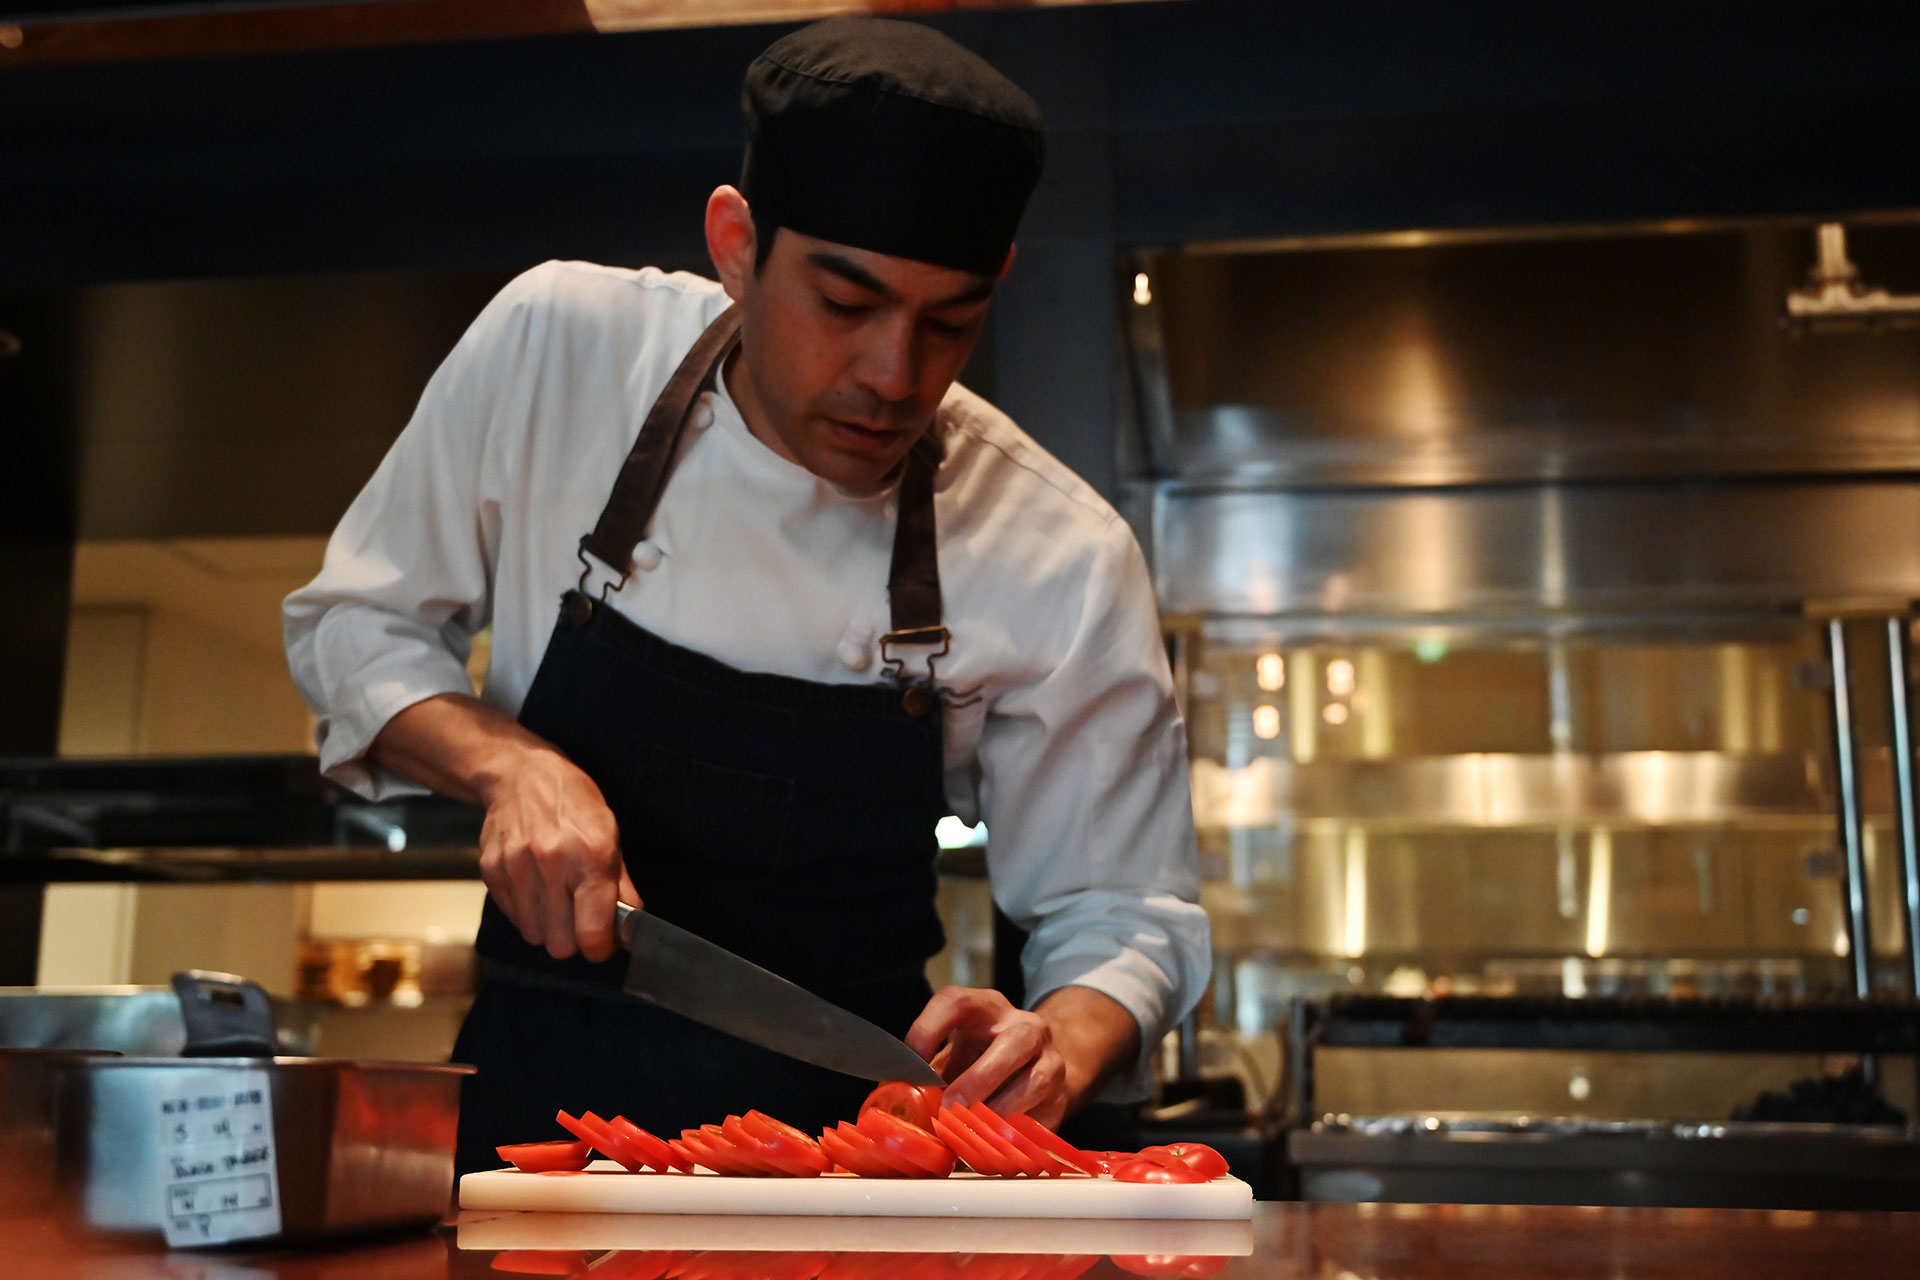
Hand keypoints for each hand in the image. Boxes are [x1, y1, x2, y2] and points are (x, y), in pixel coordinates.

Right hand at [476, 748, 639, 963]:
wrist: (520, 774)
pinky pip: (514, 918)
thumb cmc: (573, 803)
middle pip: (561, 945)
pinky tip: (537, 888)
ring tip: (558, 901)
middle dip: (574, 940)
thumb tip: (629, 929)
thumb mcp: (610, 834)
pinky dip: (528, 913)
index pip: (591, 933)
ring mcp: (517, 869)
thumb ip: (621, 886)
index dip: (600, 948)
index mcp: (590, 857)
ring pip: (535, 936)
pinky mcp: (492, 872)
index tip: (602, 943)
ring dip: (549, 928)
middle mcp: (551, 865)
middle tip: (581, 921)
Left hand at [907, 987, 1070, 1127]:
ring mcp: (1050, 1060)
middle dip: (980, 1079)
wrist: (1038, 1065)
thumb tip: (891, 1099)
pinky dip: (1015, 1134)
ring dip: (999, 1112)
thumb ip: (928, 1073)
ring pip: (1036, 1081)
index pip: (957, 1002)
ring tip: (969, 1134)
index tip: (912, 1064)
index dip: (930, 1029)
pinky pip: (1043, 1117)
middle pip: (1014, 1041)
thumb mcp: (955, 1053)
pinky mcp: (1061, 1096)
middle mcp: (1025, 1027)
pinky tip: (991, 1146)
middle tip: (950, 1108)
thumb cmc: (983, 1058)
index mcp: (987, 1008)